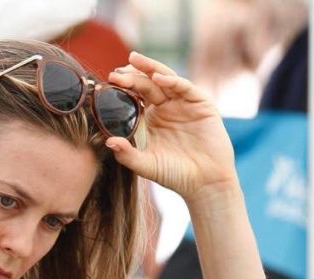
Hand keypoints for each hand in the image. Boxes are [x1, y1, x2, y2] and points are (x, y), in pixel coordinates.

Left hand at [105, 51, 237, 202]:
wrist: (205, 183)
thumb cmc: (176, 175)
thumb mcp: (147, 165)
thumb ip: (127, 155)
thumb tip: (108, 142)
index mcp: (153, 118)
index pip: (136, 96)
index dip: (124, 87)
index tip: (109, 83)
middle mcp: (168, 107)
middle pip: (148, 84)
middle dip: (132, 76)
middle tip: (116, 73)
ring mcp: (184, 103)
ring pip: (165, 79)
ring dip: (151, 68)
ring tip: (135, 60)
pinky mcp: (201, 103)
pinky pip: (185, 87)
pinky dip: (172, 81)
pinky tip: (158, 79)